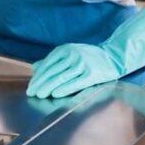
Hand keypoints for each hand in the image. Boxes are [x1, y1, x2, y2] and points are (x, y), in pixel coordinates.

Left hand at [26, 8, 144, 98]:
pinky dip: (64, 88)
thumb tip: (36, 68)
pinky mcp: (92, 74)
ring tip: (40, 94)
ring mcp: (82, 64)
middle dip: (41, 83)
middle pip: (52, 71)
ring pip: (61, 77)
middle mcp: (72, 55)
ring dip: (48, 87)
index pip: (48, 64)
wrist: (114, 56)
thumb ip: (53, 61)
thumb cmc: (89, 57)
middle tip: (32, 92)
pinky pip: (75, 82)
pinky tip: (55, 93)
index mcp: (65, 50)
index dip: (38, 76)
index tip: (31, 85)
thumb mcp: (69, 54)